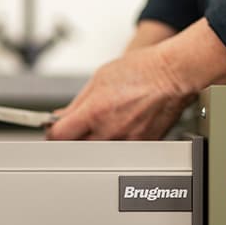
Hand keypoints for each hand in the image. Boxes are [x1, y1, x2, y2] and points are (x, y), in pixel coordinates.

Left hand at [46, 44, 192, 140]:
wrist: (172, 76)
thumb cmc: (142, 72)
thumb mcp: (99, 79)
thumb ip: (76, 103)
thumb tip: (61, 117)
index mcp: (95, 113)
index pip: (59, 136)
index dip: (52, 133)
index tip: (53, 130)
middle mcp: (109, 132)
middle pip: (76, 148)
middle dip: (73, 137)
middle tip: (78, 125)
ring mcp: (126, 142)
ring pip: (98, 152)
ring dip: (95, 141)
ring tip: (106, 121)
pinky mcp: (141, 147)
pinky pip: (119, 151)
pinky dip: (116, 141)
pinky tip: (122, 125)